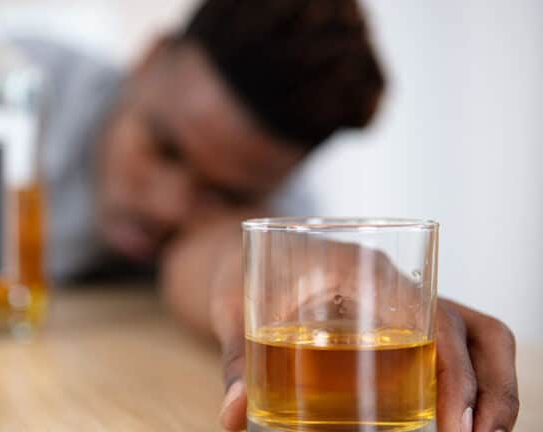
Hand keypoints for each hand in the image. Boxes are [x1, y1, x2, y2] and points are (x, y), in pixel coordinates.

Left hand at [212, 246, 519, 431]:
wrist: (243, 250)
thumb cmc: (240, 273)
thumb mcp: (233, 311)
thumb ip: (237, 360)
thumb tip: (235, 412)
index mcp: (359, 266)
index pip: (429, 313)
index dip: (452, 370)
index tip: (452, 421)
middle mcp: (392, 279)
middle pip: (470, 328)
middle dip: (487, 390)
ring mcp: (400, 297)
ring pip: (474, 333)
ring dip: (487, 386)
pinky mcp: (398, 316)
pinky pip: (452, 341)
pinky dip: (465, 378)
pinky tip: (452, 418)